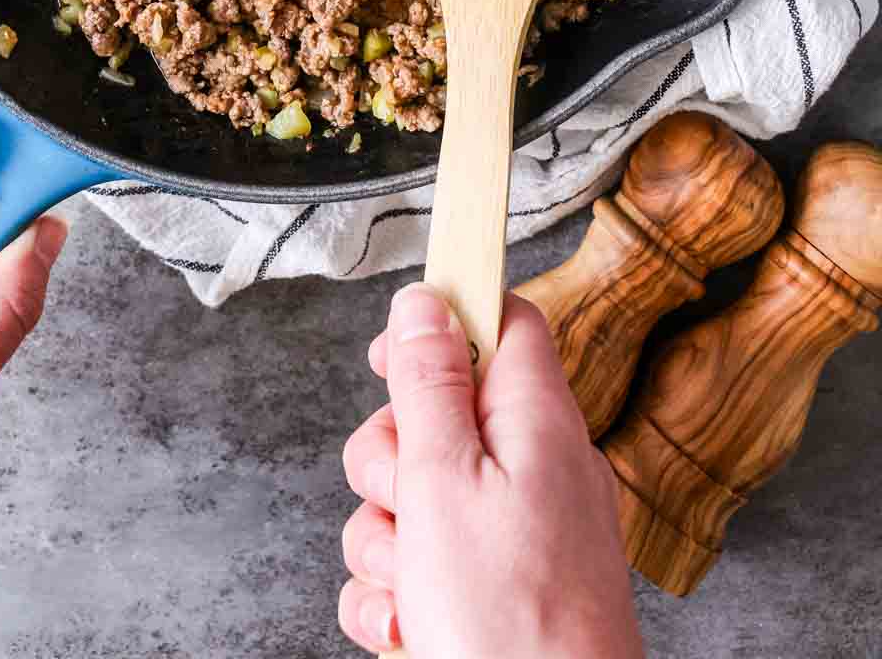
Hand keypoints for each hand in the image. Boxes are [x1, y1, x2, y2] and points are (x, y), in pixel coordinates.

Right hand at [339, 284, 643, 657]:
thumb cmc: (510, 624)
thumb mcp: (443, 481)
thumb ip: (429, 385)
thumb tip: (424, 299)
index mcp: (536, 419)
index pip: (502, 319)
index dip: (440, 320)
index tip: (387, 359)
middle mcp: (537, 466)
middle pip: (439, 414)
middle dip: (389, 461)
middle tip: (403, 503)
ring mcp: (522, 532)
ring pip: (418, 496)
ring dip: (388, 542)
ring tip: (412, 588)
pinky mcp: (501, 590)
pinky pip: (426, 563)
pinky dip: (400, 594)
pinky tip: (407, 628)